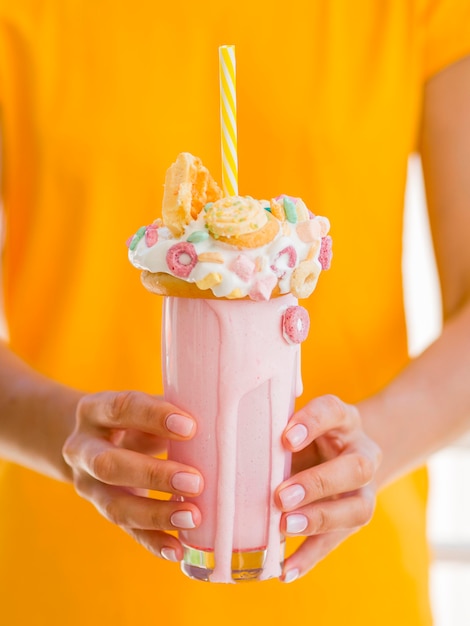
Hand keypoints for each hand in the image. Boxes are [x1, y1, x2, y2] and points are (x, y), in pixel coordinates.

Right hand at [62, 390, 202, 561]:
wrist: (93, 439)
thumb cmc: (133, 417)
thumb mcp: (144, 405)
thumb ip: (172, 408)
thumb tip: (220, 418)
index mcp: (95, 410)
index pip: (121, 409)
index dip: (154, 417)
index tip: (190, 427)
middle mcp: (82, 449)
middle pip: (109, 465)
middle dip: (153, 475)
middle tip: (195, 481)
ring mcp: (88, 485)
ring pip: (114, 506)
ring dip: (156, 514)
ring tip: (192, 517)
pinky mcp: (103, 511)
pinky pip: (126, 531)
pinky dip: (152, 541)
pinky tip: (178, 548)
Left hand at [276, 394, 381, 581]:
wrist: (342, 449)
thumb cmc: (305, 433)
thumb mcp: (295, 422)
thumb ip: (272, 427)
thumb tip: (224, 439)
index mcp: (344, 420)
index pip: (334, 412)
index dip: (313, 423)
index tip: (286, 439)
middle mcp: (362, 452)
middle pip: (356, 468)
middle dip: (318, 484)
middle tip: (282, 496)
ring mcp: (364, 488)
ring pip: (358, 508)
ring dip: (319, 520)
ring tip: (285, 528)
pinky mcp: (355, 517)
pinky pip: (338, 541)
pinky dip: (311, 556)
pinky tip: (286, 570)